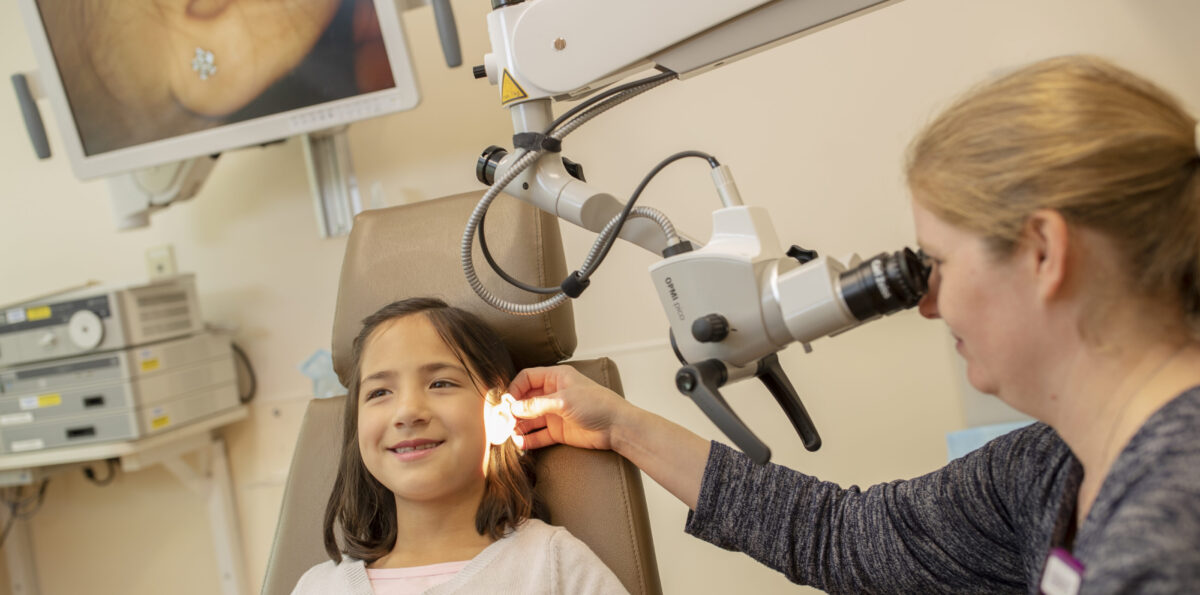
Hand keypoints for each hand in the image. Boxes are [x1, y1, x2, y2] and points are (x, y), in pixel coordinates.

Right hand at [507, 365, 631, 450]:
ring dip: (518, 426)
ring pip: (529, 419)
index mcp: (556, 378)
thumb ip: (537, 404)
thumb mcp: (564, 401)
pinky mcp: (558, 431)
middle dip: (513, 410)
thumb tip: (514, 407)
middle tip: (503, 421)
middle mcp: (553, 394)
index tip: (506, 402)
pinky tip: (520, 443)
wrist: (617, 427)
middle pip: (525, 400)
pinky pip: (538, 435)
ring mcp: (555, 413)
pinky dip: (528, 439)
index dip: (514, 389)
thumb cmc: (597, 405)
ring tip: (509, 434)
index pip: (527, 378)